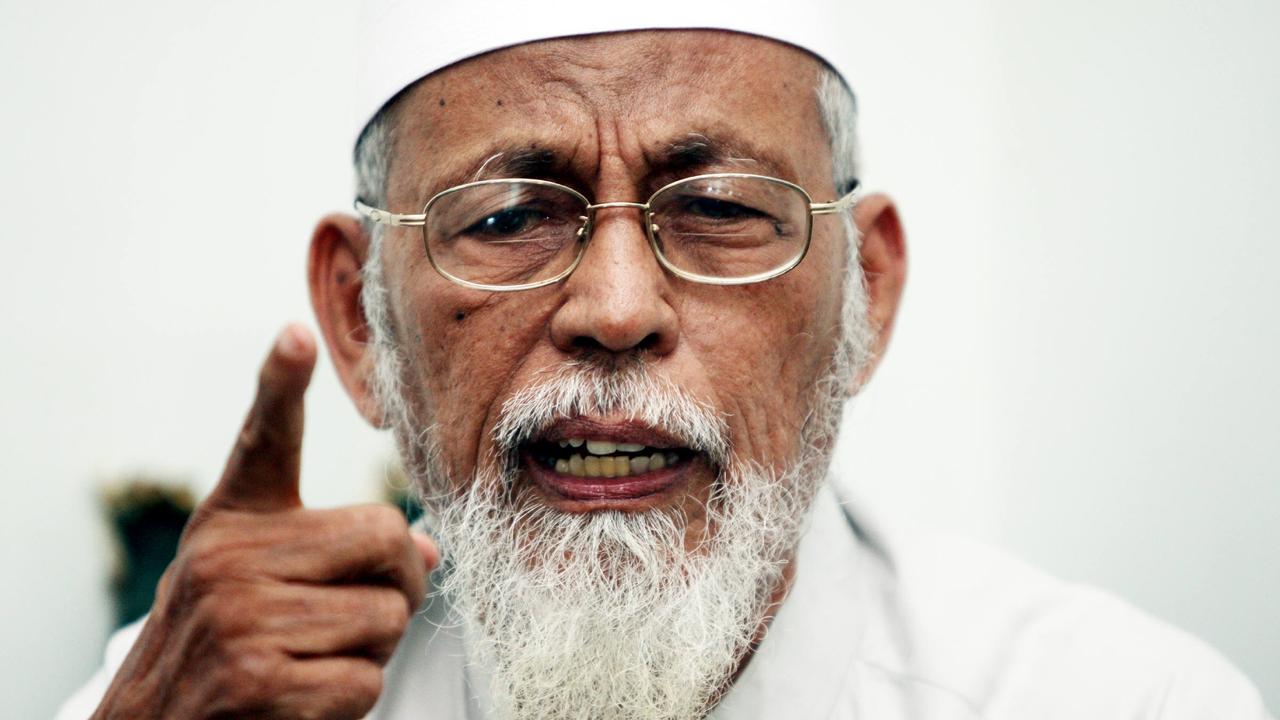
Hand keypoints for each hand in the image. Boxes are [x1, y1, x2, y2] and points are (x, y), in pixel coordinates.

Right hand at [92, 324, 437, 718]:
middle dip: (401, 582)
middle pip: (387, 535)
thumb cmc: (224, 648)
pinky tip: (302, 700)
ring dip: (374, 649)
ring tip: (316, 659)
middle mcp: (227, 557)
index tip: (294, 333)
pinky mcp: (256, 681)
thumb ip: (335, 554)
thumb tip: (428, 547)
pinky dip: (353, 700)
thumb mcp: (261, 585)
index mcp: (233, 521)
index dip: (279, 384)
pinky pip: (366, 680)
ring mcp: (238, 617)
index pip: (263, 440)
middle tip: (369, 609)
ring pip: (387, 616)